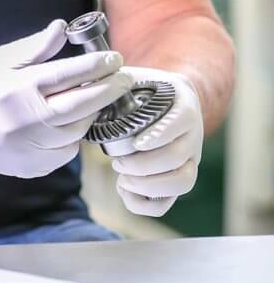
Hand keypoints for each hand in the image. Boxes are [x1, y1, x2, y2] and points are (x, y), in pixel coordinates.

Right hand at [0, 19, 133, 178]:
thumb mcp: (2, 59)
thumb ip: (36, 46)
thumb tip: (63, 27)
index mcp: (20, 88)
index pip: (70, 74)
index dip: (98, 65)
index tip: (115, 57)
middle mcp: (28, 120)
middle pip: (82, 105)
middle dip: (109, 90)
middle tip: (124, 78)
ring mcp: (31, 147)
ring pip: (78, 131)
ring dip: (92, 113)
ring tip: (98, 97)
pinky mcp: (33, 167)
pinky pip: (66, 152)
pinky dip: (74, 136)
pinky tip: (72, 122)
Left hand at [106, 66, 203, 216]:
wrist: (170, 99)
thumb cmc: (146, 88)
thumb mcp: (135, 78)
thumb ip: (115, 80)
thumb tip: (90, 85)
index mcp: (184, 106)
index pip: (181, 122)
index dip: (159, 135)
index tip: (135, 143)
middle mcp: (192, 135)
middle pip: (179, 158)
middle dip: (145, 165)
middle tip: (117, 162)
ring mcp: (189, 159)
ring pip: (183, 182)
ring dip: (149, 186)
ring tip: (122, 180)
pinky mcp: (177, 178)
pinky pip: (169, 202)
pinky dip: (145, 205)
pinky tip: (123, 191)